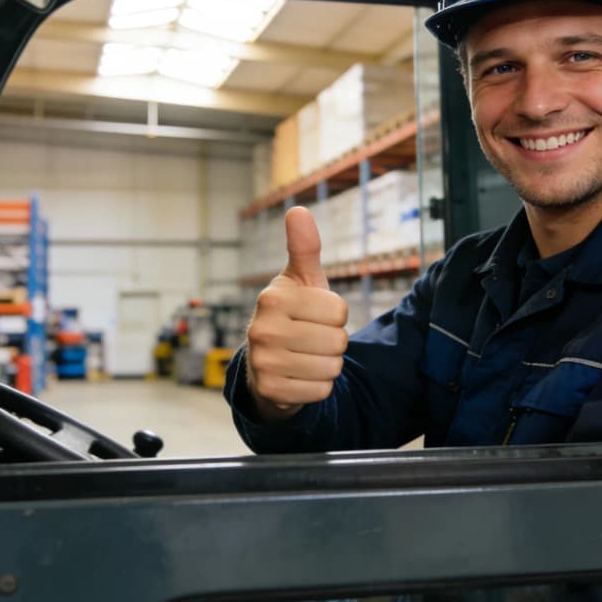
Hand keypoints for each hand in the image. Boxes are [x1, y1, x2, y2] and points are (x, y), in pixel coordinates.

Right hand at [245, 207, 349, 421]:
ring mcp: (263, 362)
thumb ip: (305, 247)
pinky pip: (321, 391)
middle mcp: (263, 329)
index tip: (315, 316)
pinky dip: (318, 387)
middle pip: (337, 341)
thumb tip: (298, 210)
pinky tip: (300, 377)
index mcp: (273, 297)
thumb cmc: (294, 314)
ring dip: (327, 365)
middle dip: (333, 342)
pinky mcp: (270, 391)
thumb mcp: (301, 280)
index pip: (339, 311)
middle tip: (312, 340)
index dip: (335, 316)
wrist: (267, 364)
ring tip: (307, 357)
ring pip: (331, 368)